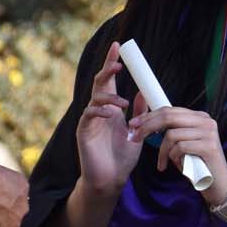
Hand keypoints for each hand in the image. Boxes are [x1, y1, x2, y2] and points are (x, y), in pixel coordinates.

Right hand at [75, 42, 143, 198]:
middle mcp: (99, 111)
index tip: (119, 47)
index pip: (110, 81)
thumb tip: (142, 92)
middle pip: (99, 83)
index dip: (113, 63)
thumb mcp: (138, 132)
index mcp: (112, 109)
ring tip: (122, 104)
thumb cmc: (123, 158)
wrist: (111, 179)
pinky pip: (89, 114)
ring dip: (109, 96)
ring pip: (95, 97)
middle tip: (118, 62)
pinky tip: (111, 113)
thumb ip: (139, 112)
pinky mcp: (83, 131)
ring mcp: (90, 120)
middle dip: (108, 69)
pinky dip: (100, 110)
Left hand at [128, 105, 226, 206]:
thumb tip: (144, 121)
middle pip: (168, 117)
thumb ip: (170, 131)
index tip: (133, 125)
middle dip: (147, 127)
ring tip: (163, 163)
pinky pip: (180, 148)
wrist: (218, 185)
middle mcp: (205, 121)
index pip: (169, 110)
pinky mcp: (208, 146)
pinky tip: (176, 166)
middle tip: (135, 138)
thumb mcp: (181, 144)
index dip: (148, 116)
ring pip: (172, 135)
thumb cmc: (196, 165)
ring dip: (162, 151)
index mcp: (199, 116)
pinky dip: (173, 158)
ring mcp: (208, 133)